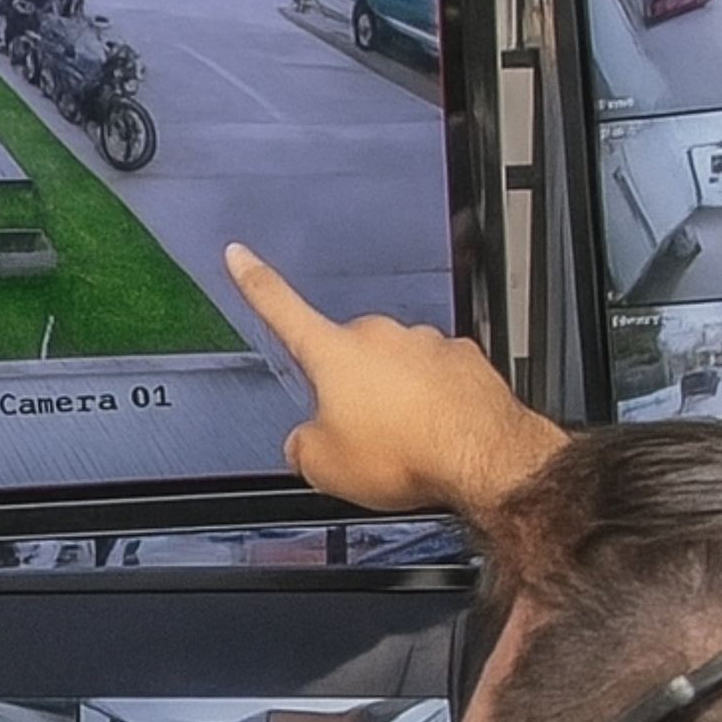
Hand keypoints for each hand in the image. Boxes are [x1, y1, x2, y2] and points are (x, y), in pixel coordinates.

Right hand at [225, 244, 565, 518]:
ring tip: (405, 444)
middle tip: (360, 436)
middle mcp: (379, 335)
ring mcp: (424, 342)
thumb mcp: (323, 466)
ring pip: (394, 370)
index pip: (281, 308)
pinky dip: (433, 405)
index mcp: (333, 352)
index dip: (254, 282)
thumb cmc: (407, 452)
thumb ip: (302, 446)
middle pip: (347, 359)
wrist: (481, 458)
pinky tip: (436, 437)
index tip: (240, 255)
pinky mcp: (462, 359)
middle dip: (349, 392)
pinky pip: (435, 380)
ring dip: (394, 400)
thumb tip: (305, 444)